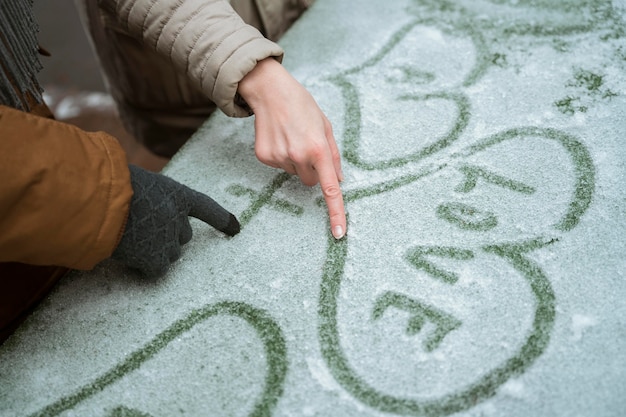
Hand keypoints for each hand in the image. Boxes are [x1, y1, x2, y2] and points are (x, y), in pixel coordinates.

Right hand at [112, 165, 239, 276]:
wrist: (99, 201)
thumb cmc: (108, 186)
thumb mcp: (134, 182)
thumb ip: (148, 199)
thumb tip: (141, 215)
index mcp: (176, 194)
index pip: (205, 206)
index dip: (221, 218)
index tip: (236, 228)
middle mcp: (178, 217)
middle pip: (183, 236)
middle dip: (167, 236)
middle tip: (141, 231)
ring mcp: (170, 239)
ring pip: (170, 254)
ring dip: (154, 251)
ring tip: (130, 240)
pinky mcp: (157, 259)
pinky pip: (156, 270)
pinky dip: (144, 267)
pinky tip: (128, 256)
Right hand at [238, 58, 346, 238]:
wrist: (269, 90)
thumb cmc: (302, 106)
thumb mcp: (326, 126)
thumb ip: (334, 155)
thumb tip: (338, 181)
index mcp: (319, 148)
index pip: (330, 189)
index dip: (336, 213)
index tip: (339, 233)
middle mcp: (299, 156)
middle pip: (311, 182)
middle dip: (312, 169)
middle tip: (306, 146)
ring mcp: (279, 158)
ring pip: (294, 173)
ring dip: (296, 160)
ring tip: (291, 137)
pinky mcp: (264, 157)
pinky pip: (279, 167)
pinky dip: (281, 156)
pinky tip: (279, 138)